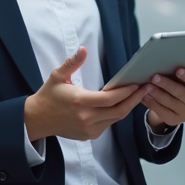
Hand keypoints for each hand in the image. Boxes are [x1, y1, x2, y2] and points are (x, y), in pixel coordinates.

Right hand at [24, 47, 148, 142]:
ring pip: (116, 118)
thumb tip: (83, 49)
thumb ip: (72, 62)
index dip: (126, 92)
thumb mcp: (57, 76)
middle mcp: (87, 118)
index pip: (110, 98)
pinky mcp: (89, 135)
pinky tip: (121, 104)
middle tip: (146, 88)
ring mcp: (89, 128)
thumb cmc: (48, 96)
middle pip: (119, 110)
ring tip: (137, 95)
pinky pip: (108, 124)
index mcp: (80, 101)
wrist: (38, 119)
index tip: (136, 84)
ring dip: (127, 107)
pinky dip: (116, 114)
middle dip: (134, 99)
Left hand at [143, 58, 184, 132]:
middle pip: (181, 93)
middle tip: (155, 76)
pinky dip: (152, 102)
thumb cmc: (183, 86)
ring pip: (170, 102)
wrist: (175, 105)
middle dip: (167, 84)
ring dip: (157, 93)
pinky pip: (161, 111)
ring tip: (147, 85)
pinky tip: (145, 95)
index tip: (178, 70)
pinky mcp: (174, 120)